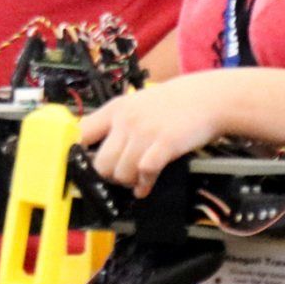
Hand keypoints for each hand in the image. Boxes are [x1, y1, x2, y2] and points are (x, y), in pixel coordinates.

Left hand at [78, 75, 228, 194]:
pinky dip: (144, 185)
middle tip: (121, 176)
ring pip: (120, 173)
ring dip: (128, 181)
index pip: (80, 134)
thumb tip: (92, 146)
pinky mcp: (164, 145)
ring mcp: (144, 133)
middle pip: (100, 163)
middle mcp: (125, 121)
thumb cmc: (171, 103)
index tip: (82, 167)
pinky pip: (144, 173)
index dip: (78, 155)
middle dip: (109, 176)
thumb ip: (115, 123)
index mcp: (114, 110)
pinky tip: (146, 185)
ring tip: (136, 178)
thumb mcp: (135, 103)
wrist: (207, 98)